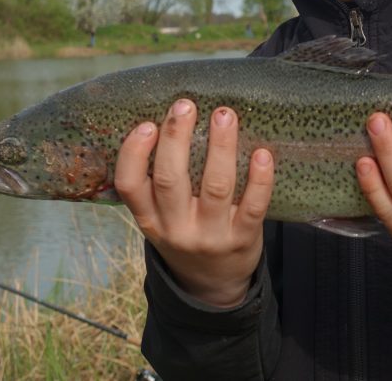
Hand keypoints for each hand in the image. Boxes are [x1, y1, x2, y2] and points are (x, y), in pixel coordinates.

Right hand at [115, 99, 273, 307]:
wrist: (213, 286)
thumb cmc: (187, 235)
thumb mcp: (161, 219)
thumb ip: (159, 184)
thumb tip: (171, 121)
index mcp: (150, 219)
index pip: (129, 186)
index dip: (133, 154)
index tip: (145, 125)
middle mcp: (176, 229)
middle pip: (170, 180)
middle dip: (176, 138)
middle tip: (185, 105)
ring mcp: (211, 235)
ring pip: (215, 187)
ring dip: (220, 147)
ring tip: (224, 115)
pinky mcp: (243, 239)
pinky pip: (253, 206)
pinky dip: (259, 179)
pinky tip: (262, 154)